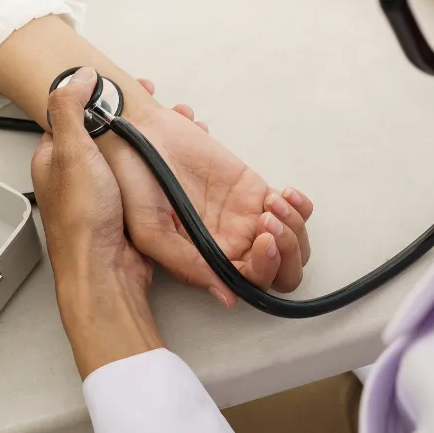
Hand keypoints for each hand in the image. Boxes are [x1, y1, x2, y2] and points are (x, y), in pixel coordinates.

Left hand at [32, 68, 163, 378]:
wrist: (105, 270)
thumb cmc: (83, 219)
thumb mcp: (72, 152)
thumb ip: (71, 109)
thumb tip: (78, 76)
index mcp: (55, 157)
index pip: (73, 113)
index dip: (98, 95)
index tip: (123, 85)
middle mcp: (75, 174)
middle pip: (105, 132)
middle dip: (132, 116)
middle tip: (155, 105)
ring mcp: (100, 191)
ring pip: (126, 153)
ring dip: (149, 139)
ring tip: (171, 126)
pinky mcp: (123, 207)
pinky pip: (140, 176)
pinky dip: (156, 164)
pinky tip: (170, 161)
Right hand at [99, 79, 314, 307]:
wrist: (139, 134)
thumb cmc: (135, 182)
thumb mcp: (150, 230)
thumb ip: (188, 264)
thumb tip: (228, 299)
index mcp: (206, 261)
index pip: (250, 283)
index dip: (265, 269)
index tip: (261, 240)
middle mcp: (229, 244)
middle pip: (279, 270)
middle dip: (286, 252)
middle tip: (269, 223)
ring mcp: (245, 217)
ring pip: (290, 241)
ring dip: (294, 227)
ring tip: (274, 202)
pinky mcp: (253, 189)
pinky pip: (290, 208)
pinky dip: (299, 207)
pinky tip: (284, 194)